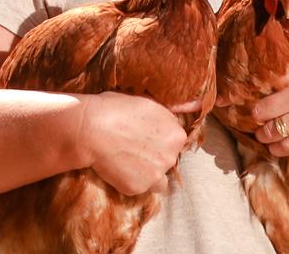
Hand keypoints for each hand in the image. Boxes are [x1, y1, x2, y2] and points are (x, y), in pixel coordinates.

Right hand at [77, 92, 194, 195]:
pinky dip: (132, 181)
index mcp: (177, 135)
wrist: (91, 128)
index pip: (175, 142)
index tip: (145, 135)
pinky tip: (119, 168)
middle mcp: (171, 157)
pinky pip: (140, 188)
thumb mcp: (149, 101)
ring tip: (129, 162)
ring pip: (159, 181)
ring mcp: (155, 175)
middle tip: (134, 147)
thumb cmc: (117, 108)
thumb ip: (176, 107)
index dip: (160, 138)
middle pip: (168, 161)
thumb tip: (198, 104)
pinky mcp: (137, 188)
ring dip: (149, 174)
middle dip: (155, 157)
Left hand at [251, 36, 288, 156]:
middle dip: (255, 115)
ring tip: (261, 131)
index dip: (248, 88)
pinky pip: (288, 146)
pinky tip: (273, 145)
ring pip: (272, 131)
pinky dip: (277, 148)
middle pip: (261, 111)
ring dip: (263, 133)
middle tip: (253, 115)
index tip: (239, 93)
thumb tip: (275, 26)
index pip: (261, 82)